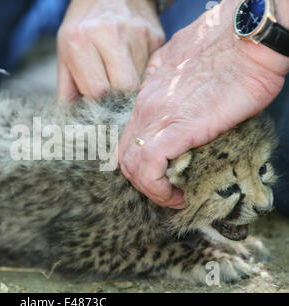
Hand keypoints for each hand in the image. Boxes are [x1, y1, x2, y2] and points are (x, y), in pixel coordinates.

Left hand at [57, 0, 163, 100]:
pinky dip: (142, 76)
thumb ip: (67, 90)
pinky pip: (151, 70)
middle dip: (118, 101)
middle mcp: (110, 34)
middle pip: (124, 88)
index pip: (97, 90)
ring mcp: (137, 34)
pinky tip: (133, 67)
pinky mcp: (156, 37)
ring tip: (120, 79)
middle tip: (112, 100)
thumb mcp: (65, 53)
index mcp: (80, 40)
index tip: (98, 109)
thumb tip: (73, 126)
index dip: (98, 106)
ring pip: (140, 82)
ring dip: (131, 89)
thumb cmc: (83, 27)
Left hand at [118, 0, 288, 208]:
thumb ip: (173, 82)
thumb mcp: (189, 66)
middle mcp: (146, 106)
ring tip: (174, 197)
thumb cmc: (230, 50)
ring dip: (149, 190)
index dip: (140, 164)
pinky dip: (158, 189)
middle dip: (141, 181)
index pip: (129, 137)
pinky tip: (177, 195)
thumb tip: (178, 97)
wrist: (249, 38)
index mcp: (149, 94)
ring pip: (131, 165)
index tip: (162, 176)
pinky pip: (150, 167)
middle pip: (124, 155)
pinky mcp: (177, 127)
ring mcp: (157, 116)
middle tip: (167, 191)